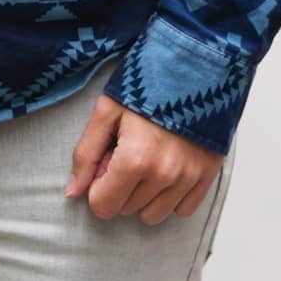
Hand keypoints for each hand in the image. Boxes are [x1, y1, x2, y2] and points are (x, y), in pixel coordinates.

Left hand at [64, 95, 222, 224]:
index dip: (98, 186)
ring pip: (153, 215)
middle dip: (120, 188)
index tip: (106, 162)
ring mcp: (189, 178)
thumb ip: (85, 154)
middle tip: (127, 152)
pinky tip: (168, 168)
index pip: (103, 206)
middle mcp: (164, 175)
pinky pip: (182, 210)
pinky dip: (171, 196)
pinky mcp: (207, 175)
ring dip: (144, 195)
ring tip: (149, 160)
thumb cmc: (146, 84)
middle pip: (126, 210)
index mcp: (134, 160)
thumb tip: (72, 192)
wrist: (193, 65)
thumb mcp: (106, 111)